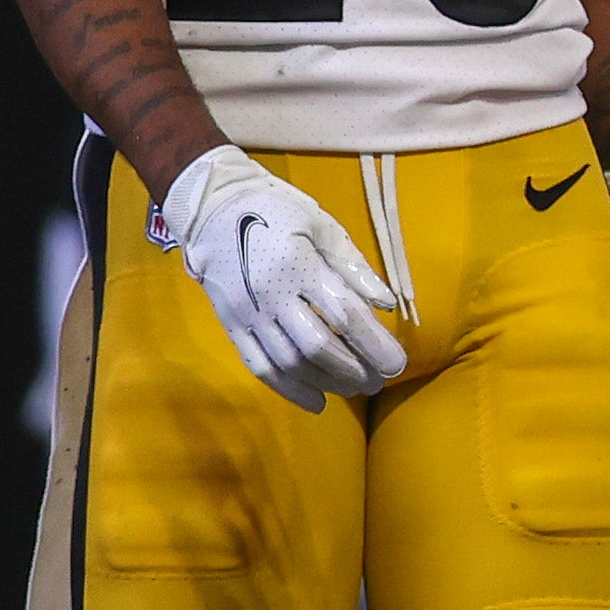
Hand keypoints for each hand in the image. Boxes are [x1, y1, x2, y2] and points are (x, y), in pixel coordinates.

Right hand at [153, 145, 404, 406]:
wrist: (212, 207)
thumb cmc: (276, 210)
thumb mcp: (322, 225)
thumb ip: (354, 266)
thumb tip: (386, 304)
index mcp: (299, 265)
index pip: (344, 314)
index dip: (374, 344)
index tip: (397, 364)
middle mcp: (271, 295)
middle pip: (317, 347)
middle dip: (354, 370)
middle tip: (379, 380)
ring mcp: (247, 313)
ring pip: (290, 362)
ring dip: (327, 382)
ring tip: (356, 389)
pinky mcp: (231, 325)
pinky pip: (259, 366)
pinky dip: (289, 389)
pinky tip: (316, 401)